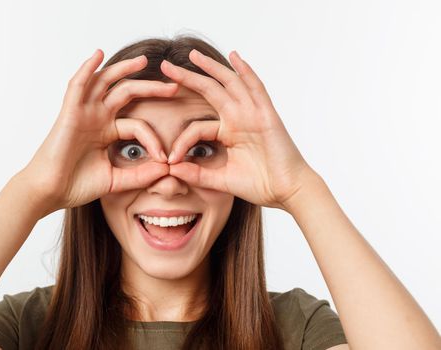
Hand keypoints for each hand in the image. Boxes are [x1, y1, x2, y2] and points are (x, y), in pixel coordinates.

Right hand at [17, 49, 177, 216]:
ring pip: (106, 82)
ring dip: (123, 68)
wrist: (50, 193)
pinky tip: (98, 55)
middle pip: (127, 93)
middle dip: (151, 88)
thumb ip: (141, 175)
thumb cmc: (77, 186)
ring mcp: (83, 113)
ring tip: (143, 60)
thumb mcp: (117, 180)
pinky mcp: (69, 112)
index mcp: (107, 132)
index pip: (138, 126)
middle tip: (174, 86)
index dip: (154, 140)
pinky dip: (87, 68)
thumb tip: (168, 169)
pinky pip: (77, 85)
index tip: (166, 159)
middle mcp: (97, 118)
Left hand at [161, 49, 317, 209]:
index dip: (180, 142)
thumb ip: (197, 174)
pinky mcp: (267, 116)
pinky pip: (256, 89)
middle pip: (210, 91)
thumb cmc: (259, 185)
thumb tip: (170, 168)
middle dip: (188, 77)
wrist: (287, 191)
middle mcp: (238, 118)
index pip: (196, 127)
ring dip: (211, 67)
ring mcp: (252, 115)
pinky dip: (246, 72)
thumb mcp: (221, 180)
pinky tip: (234, 57)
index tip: (168, 160)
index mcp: (227, 132)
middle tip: (166, 65)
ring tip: (192, 54)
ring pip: (229, 83)